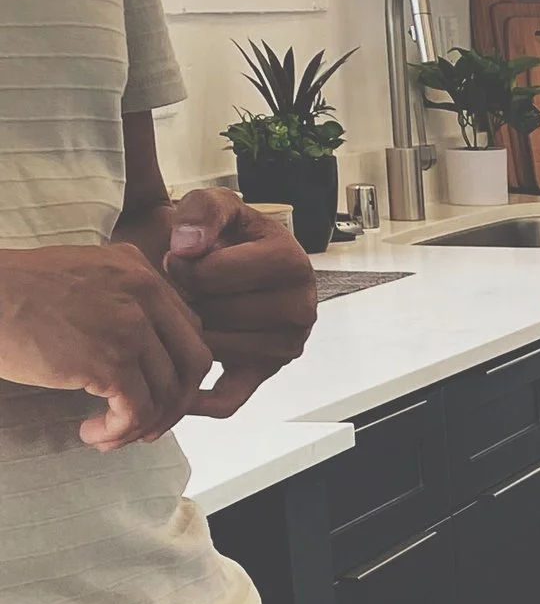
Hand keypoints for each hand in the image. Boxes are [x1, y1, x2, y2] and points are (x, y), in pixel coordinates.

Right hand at [0, 239, 216, 447]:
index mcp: (139, 270)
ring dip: (143, 425)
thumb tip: (144, 355)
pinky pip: (137, 412)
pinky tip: (93, 434)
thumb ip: (120, 302)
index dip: (176, 368)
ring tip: (109, 434)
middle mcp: (144, 292)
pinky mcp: (110, 360)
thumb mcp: (81, 278)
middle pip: (192, 361)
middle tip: (145, 424)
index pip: (187, 328)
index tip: (152, 391)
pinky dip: (120, 432)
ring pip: (168, 393)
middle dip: (175, 402)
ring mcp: (131, 326)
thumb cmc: (14, 293)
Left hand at [161, 191, 318, 417]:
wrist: (235, 257)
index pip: (213, 275)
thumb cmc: (225, 234)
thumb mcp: (215, 204)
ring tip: (186, 309)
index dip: (181, 266)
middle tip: (180, 288)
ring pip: (216, 351)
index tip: (177, 258)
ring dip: (189, 333)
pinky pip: (231, 398)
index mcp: (290, 262)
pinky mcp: (266, 372)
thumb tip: (188, 246)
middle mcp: (300, 307)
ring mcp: (286, 345)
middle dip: (185, 301)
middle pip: (214, 315)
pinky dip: (199, 398)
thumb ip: (202, 210)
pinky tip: (175, 383)